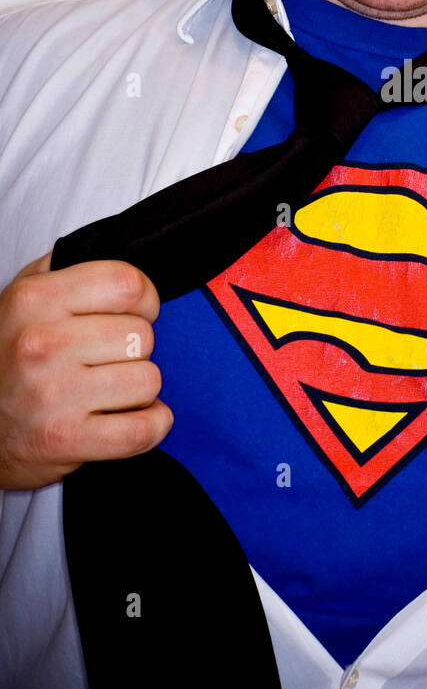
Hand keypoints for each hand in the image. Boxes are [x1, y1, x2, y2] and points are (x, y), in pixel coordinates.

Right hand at [0, 254, 172, 489]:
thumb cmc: (8, 360)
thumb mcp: (21, 300)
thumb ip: (66, 270)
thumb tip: (118, 248)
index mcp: (34, 300)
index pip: (128, 284)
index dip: (144, 300)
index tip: (135, 313)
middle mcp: (41, 344)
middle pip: (142, 335)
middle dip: (135, 350)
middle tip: (108, 361)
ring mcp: (53, 395)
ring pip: (148, 380)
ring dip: (139, 390)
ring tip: (109, 391)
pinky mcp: (66, 440)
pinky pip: (144, 428)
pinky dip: (151, 424)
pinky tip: (128, 418)